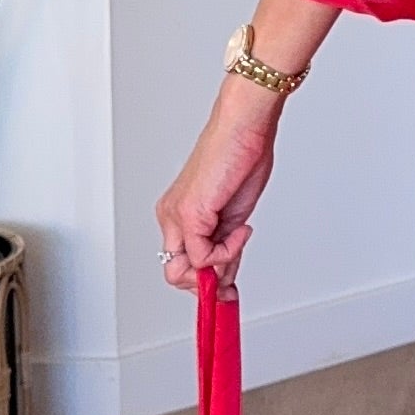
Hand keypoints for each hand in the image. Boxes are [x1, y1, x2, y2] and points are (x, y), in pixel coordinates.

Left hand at [156, 80, 282, 291]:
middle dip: (209, 281)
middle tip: (234, 268)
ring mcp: (176, 216)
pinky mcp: (189, 214)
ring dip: (220, 266)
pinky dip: (228, 252)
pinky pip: (203, 257)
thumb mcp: (233, 217)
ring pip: (185, 272)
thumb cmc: (241, 159)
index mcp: (178, 216)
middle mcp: (171, 217)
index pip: (180, 265)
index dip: (204, 281)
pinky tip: (241, 228)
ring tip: (239, 238)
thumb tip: (225, 281)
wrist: (244, 127)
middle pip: (176, 275)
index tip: (227, 287)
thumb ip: (225, 248)